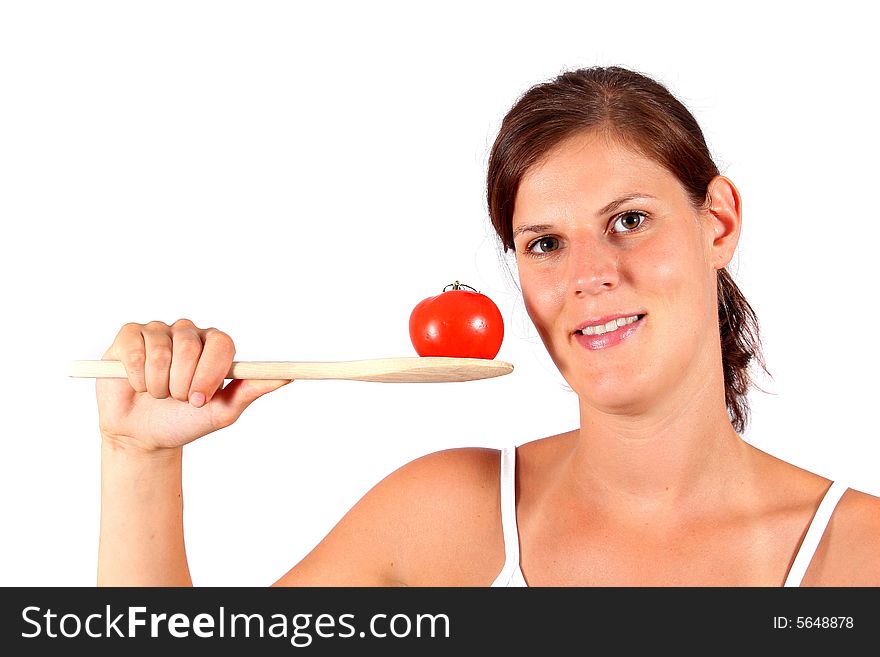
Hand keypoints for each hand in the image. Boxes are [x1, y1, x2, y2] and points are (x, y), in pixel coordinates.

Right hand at [96, 318, 290, 451]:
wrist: (144, 435)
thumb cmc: (186, 420)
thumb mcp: (222, 411)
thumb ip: (252, 390)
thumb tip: (286, 377)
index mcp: (215, 346)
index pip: (221, 344)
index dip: (210, 372)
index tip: (201, 399)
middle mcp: (189, 333)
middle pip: (188, 347)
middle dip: (181, 384)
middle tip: (178, 399)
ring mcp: (158, 332)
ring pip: (160, 352)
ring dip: (158, 386)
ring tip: (158, 394)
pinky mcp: (129, 336)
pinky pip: (134, 351)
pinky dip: (136, 377)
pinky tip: (138, 385)